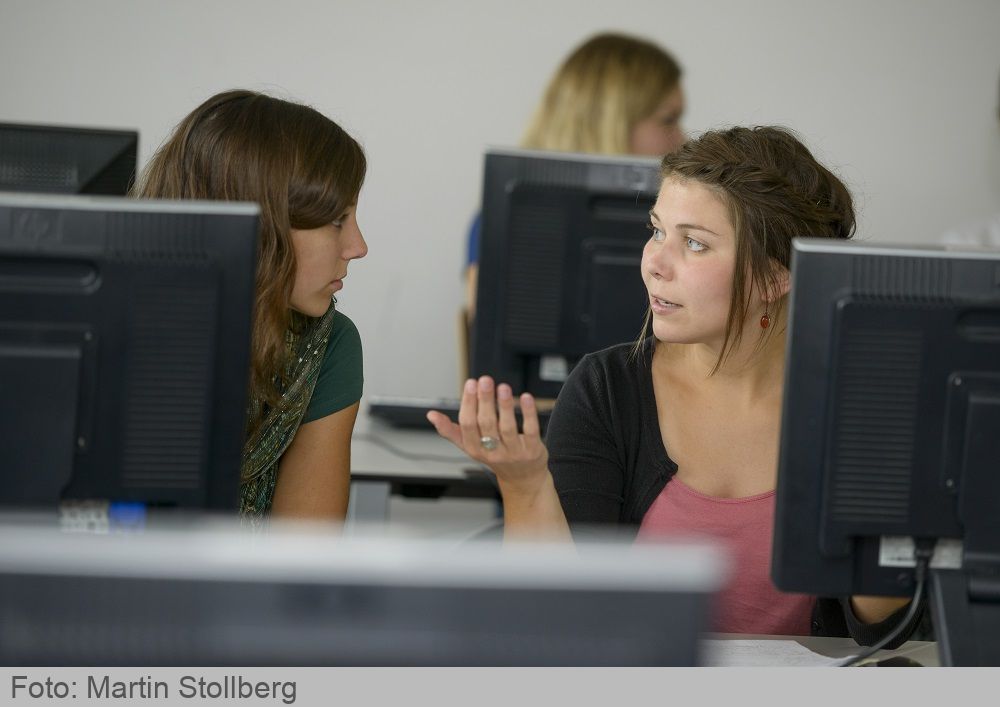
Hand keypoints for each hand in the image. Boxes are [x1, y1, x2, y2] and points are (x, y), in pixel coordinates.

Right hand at [427, 376, 549, 492]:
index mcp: (474, 449)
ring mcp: (513, 453)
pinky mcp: (532, 450)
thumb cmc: (494, 456)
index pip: (468, 425)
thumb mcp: (470, 446)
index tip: (470, 383)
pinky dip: (528, 413)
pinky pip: (530, 430)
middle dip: (484, 400)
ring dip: (504, 405)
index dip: (468, 403)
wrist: (522, 478)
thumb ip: (451, 431)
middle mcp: (493, 452)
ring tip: (502, 387)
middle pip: (486, 424)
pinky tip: (525, 398)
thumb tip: (431, 415)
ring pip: (507, 427)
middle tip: (485, 380)